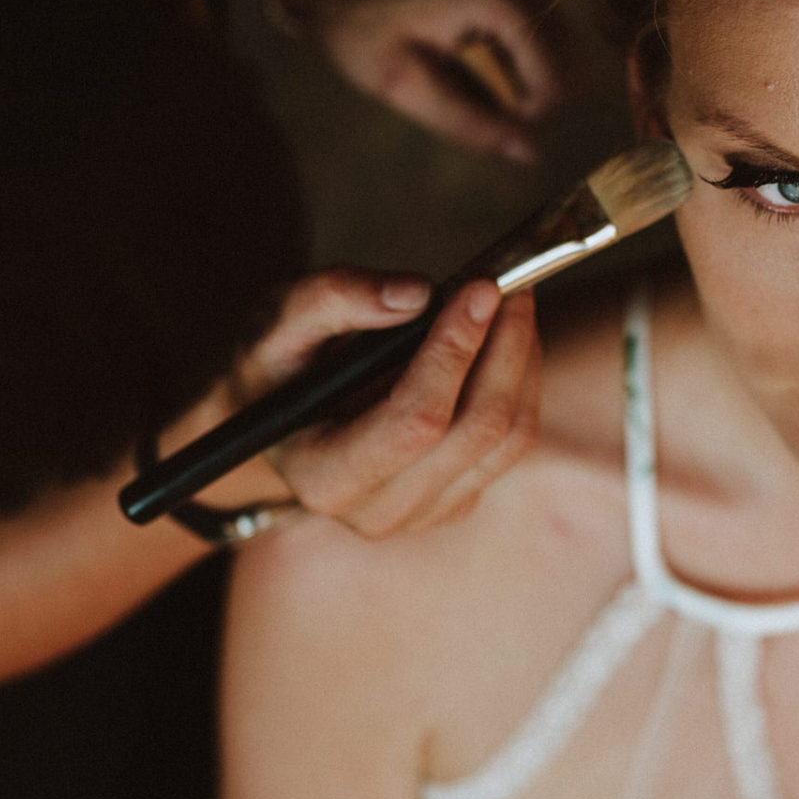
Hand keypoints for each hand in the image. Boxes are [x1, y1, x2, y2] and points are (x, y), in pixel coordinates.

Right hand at [227, 268, 540, 538]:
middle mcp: (379, 512)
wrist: (277, 422)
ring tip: (512, 302)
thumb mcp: (277, 324)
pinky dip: (522, 384)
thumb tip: (418, 293)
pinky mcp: (458, 501)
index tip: (479, 288)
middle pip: (477, 430)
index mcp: (325, 479)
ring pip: (509, 439)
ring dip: (522, 362)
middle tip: (512, 284)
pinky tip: (504, 341)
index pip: (415, 422)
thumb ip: (332, 300)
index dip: (454, 352)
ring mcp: (425, 514)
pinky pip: (513, 445)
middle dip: (505, 348)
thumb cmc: (276, 370)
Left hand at [279, 0, 565, 163]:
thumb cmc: (355, 22)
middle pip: (564, 66)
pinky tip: (462, 49)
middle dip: (521, 91)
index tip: (466, 104)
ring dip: (514, 74)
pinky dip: (507, 53)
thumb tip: (531, 157)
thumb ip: (470, 124)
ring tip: (457, 67)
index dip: (519, 113)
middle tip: (460, 85)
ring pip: (554, 51)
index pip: (556, 83)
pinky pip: (535, 31)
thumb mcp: (404, 85)